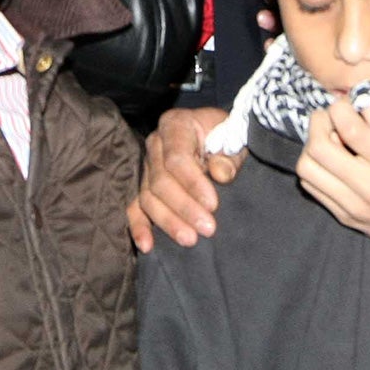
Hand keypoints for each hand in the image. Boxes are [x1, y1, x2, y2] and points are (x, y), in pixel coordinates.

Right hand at [127, 105, 241, 250]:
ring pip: (148, 198)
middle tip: (207, 229)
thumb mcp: (234, 140)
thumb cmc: (225, 137)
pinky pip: (135, 207)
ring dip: (168, 222)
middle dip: (184, 208)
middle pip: (160, 181)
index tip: (213, 205)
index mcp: (175, 124)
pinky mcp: (144, 187)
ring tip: (190, 239)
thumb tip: (221, 174)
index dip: (193, 184)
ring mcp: (146, 166)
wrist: (216, 137)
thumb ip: (229, 156)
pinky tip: (147, 245)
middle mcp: (155, 144)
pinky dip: (139, 227)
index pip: (176, 158)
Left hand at [296, 101, 369, 263]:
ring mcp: (352, 205)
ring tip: (330, 141)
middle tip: (331, 118)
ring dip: (311, 147)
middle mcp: (368, 186)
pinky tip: (331, 162)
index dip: (339, 108)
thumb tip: (360, 102)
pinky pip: (312, 188)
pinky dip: (314, 168)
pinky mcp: (344, 217)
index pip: (349, 129)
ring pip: (307, 169)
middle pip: (318, 148)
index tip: (345, 103)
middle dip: (318, 122)